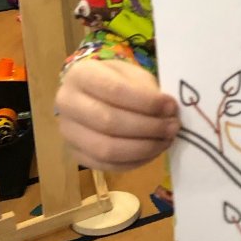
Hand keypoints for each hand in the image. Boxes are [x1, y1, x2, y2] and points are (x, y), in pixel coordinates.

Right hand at [55, 59, 179, 172]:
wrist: (92, 95)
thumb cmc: (118, 80)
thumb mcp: (132, 74)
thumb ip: (147, 90)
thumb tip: (167, 112)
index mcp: (81, 75)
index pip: (114, 90)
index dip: (147, 102)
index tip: (171, 106)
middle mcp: (66, 103)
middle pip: (109, 122)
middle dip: (148, 127)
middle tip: (173, 126)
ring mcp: (68, 132)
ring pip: (106, 149)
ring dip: (143, 148)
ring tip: (166, 140)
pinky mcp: (75, 155)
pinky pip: (107, 165)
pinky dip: (135, 162)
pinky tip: (153, 152)